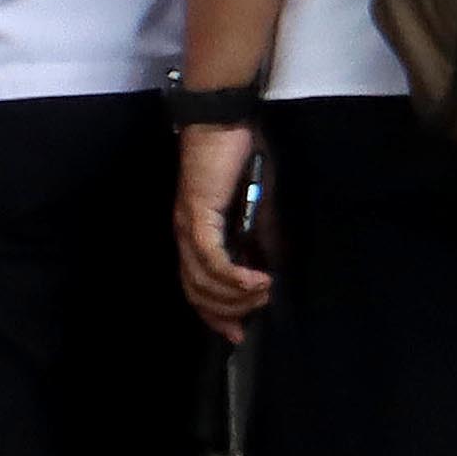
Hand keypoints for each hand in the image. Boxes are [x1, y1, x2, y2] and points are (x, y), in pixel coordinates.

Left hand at [174, 119, 271, 337]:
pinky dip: (235, 277)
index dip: (216, 315)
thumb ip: (262, 241)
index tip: (239, 334)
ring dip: (237, 295)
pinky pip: (212, 260)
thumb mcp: (260, 209)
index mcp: (195, 236)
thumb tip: (272, 271)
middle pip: (197, 293)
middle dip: (230, 310)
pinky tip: (258, 281)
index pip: (197, 288)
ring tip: (265, 291)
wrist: (226, 121)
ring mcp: (187, 227)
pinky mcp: (197, 217)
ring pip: (204, 282)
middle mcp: (184, 236)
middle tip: (261, 308)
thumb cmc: (242, 158)